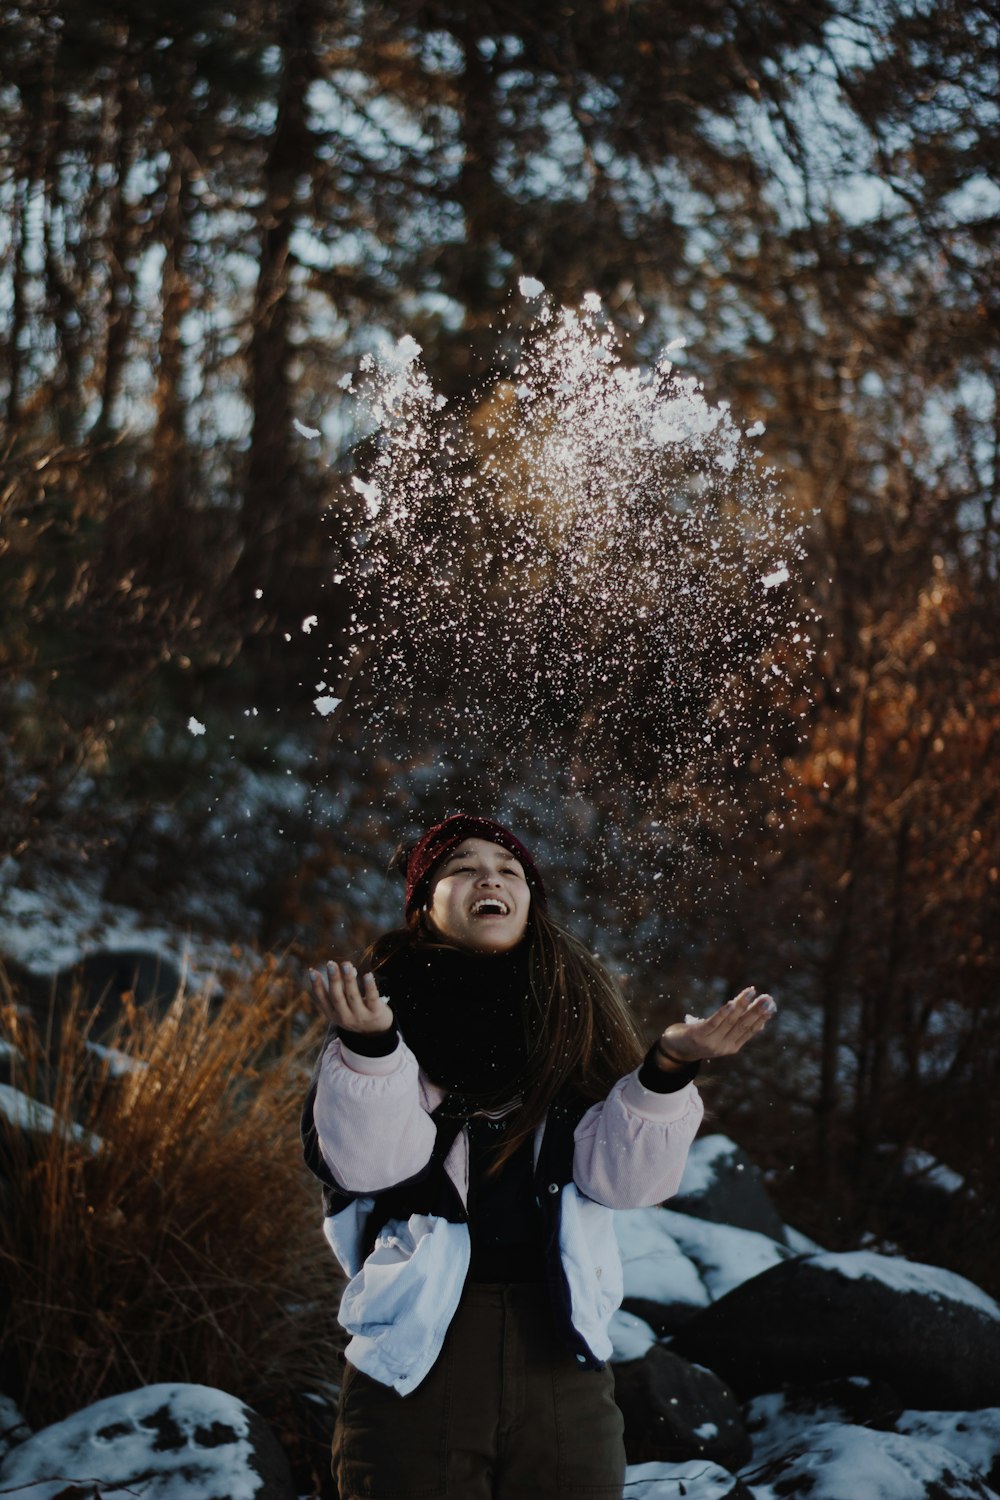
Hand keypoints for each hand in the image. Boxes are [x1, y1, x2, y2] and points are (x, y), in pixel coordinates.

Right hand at [308, 960, 393, 1033]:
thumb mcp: (344, 1006)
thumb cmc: (356, 1013)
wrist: (377, 1033)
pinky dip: (369, 986)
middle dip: (333, 980)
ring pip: (353, 996)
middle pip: (337, 997)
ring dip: (349, 979)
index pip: (323, 999)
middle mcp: (345, 1017)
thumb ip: (343, 989)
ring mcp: (361, 1016)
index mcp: (333, 1014)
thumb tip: (345, 967)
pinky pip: (372, 998)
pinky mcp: (376, 1013)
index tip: (312, 971)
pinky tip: (368, 975)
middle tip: (331, 964)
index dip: (317, 985)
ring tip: (346, 965)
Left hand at [655, 986, 775, 1068]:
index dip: (762, 1018)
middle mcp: (723, 1046)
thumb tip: (762, 1024)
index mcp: (732, 1047)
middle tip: (768, 998)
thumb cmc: (700, 1038)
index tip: (772, 1005)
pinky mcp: (698, 1035)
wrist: (675, 1049)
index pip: (750, 1031)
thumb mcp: (721, 1037)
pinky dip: (723, 1013)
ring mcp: (711, 1042)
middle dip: (757, 1011)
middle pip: (743, 1025)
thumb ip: (737, 1031)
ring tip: (752, 992)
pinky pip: (713, 1022)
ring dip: (742, 1005)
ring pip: (730, 1021)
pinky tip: (732, 1002)